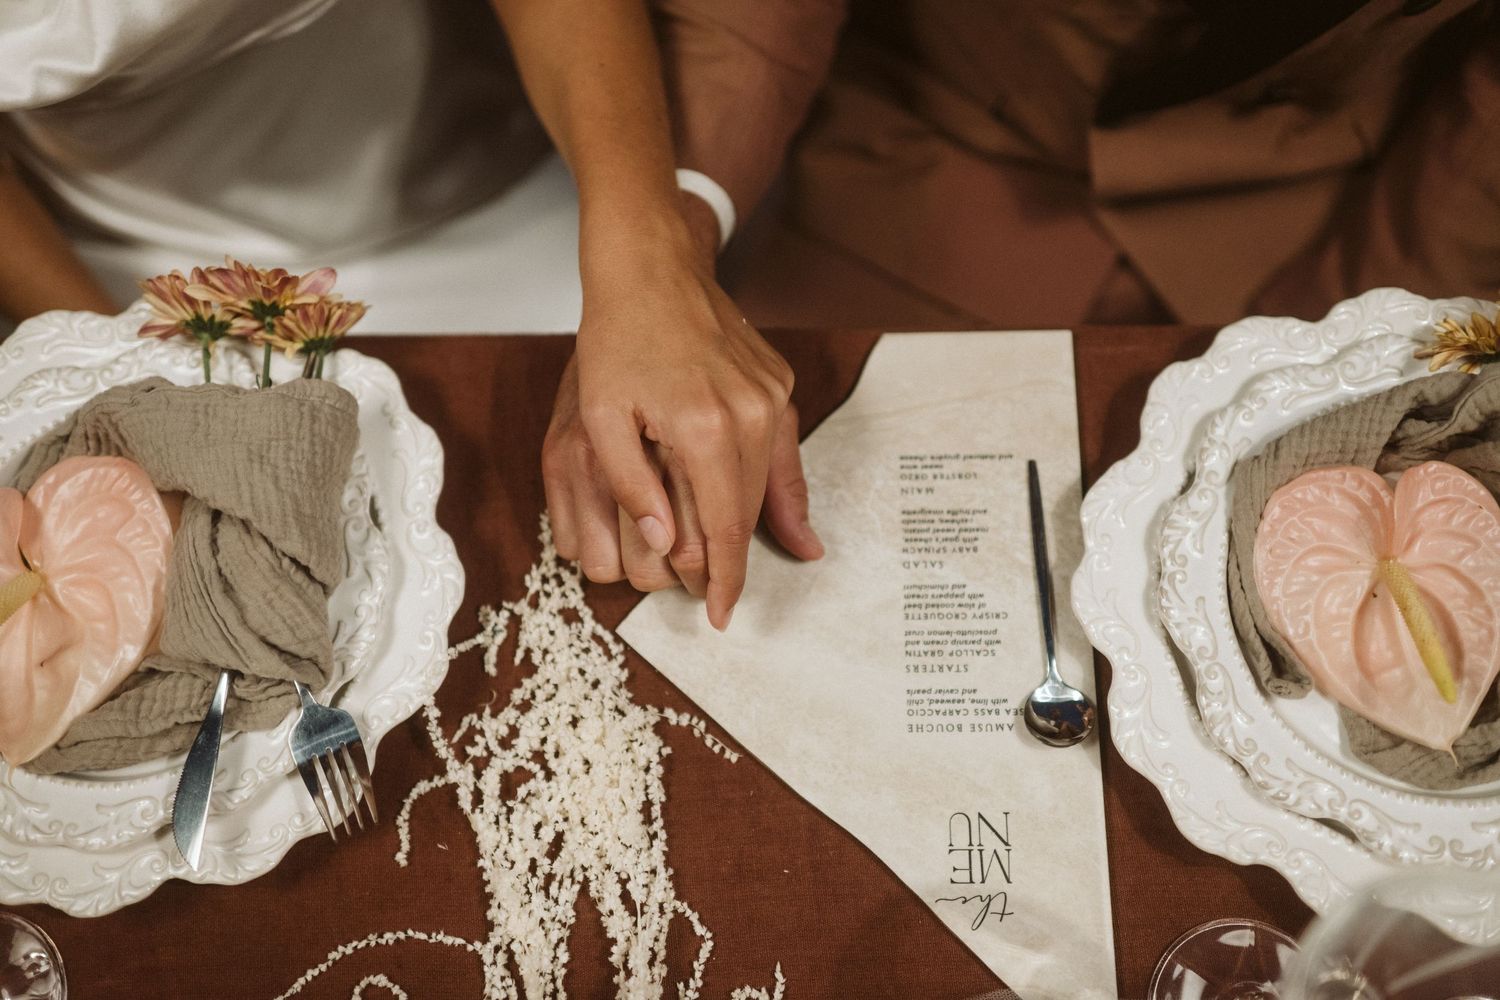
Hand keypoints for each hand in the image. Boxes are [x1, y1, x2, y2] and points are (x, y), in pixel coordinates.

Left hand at [543, 234, 821, 627]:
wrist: (652, 270)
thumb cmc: (617, 340)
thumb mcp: (601, 416)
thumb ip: (631, 483)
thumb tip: (663, 542)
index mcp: (704, 427)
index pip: (722, 525)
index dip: (722, 578)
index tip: (720, 616)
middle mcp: (750, 414)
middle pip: (748, 511)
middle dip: (733, 561)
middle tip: (715, 601)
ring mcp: (770, 397)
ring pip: (767, 485)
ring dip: (751, 530)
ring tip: (735, 573)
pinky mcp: (777, 385)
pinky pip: (780, 453)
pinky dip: (779, 492)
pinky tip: (793, 531)